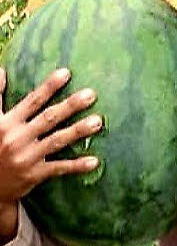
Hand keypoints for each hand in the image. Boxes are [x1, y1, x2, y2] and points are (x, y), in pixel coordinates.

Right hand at [0, 67, 101, 206]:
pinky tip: (94, 161)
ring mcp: (27, 157)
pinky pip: (59, 168)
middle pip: (49, 118)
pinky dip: (76, 165)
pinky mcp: (34, 174)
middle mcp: (17, 138)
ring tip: (98, 121)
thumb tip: (2, 70)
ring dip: (78, 130)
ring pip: (57, 141)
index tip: (66, 73)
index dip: (48, 87)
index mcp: (6, 123)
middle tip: (91, 94)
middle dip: (70, 106)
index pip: (32, 101)